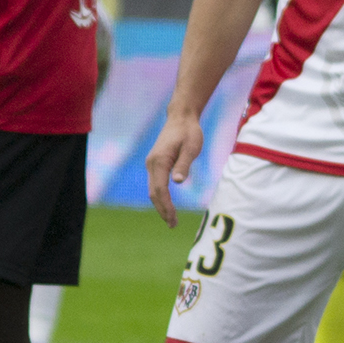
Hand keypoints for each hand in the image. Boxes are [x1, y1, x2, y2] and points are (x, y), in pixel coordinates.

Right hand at [146, 111, 203, 226]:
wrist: (181, 117)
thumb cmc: (189, 132)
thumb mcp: (191, 147)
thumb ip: (184, 164)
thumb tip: (177, 182)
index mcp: (159, 161)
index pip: (160, 189)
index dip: (166, 206)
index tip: (173, 219)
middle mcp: (151, 164)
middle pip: (153, 193)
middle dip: (162, 210)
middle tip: (173, 225)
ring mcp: (152, 164)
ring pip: (153, 190)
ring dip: (160, 205)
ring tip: (171, 220)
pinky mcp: (155, 164)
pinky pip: (155, 184)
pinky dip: (160, 197)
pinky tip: (168, 205)